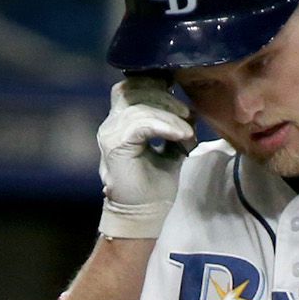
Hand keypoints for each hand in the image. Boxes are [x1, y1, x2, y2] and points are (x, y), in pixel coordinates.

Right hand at [96, 77, 192, 240]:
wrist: (143, 216)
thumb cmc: (154, 187)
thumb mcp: (170, 149)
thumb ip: (172, 126)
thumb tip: (189, 108)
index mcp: (121, 121)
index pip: (134, 87)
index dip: (156, 83)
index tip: (180, 90)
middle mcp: (112, 124)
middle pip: (135, 90)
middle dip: (166, 97)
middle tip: (188, 114)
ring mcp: (110, 133)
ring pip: (140, 106)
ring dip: (169, 115)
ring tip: (187, 130)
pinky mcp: (115, 145)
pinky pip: (141, 123)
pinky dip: (165, 126)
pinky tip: (181, 135)